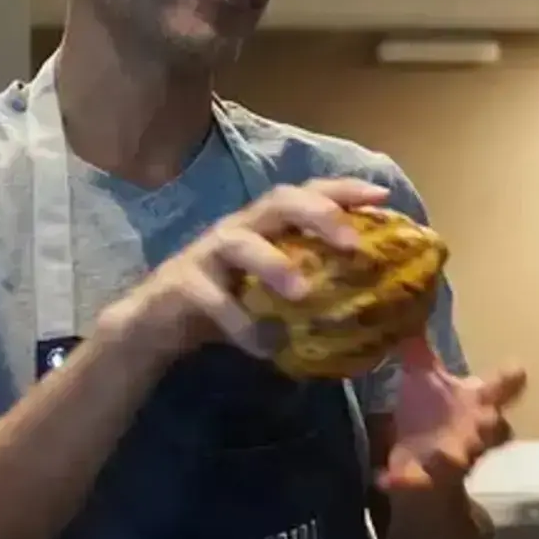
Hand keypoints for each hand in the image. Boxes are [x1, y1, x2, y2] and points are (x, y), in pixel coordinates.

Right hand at [102, 178, 389, 359]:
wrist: (156, 327)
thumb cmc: (228, 307)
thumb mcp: (275, 298)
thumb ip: (317, 297)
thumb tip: (381, 319)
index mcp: (265, 227)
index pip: (307, 193)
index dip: (343, 190)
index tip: (381, 197)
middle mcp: (239, 229)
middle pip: (278, 201)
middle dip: (318, 214)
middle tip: (353, 245)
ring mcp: (208, 254)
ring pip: (239, 241)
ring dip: (273, 263)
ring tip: (302, 292)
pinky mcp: (183, 285)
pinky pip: (213, 300)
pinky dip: (240, 323)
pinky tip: (263, 347)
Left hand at [379, 337, 527, 491]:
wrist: (423, 469)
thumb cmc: (432, 415)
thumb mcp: (425, 381)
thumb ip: (420, 354)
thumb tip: (407, 312)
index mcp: (476, 404)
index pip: (501, 390)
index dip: (510, 381)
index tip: (517, 369)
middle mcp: (473, 432)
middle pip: (494, 428)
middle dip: (492, 424)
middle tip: (487, 417)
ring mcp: (454, 459)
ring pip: (461, 460)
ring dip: (450, 457)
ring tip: (439, 455)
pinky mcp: (427, 481)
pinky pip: (417, 483)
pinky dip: (401, 481)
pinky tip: (383, 478)